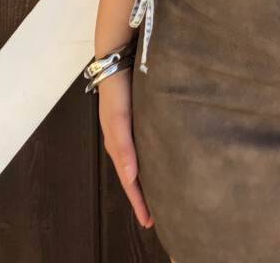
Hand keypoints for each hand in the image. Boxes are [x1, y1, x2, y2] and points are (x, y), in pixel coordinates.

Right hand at [97, 67, 154, 229]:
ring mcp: (131, 128)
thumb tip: (131, 178)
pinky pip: (145, 145)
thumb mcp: (118, 118)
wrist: (118, 58)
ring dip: (149, 179)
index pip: (129, 181)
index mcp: (117, 144)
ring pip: (141, 161)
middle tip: (158, 217)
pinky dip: (151, 160)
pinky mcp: (139, 117)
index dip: (138, 201)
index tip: (150, 222)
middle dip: (144, 196)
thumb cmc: (117, 90)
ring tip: (163, 195)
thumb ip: (124, 146)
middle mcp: (124, 140)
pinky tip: (163, 161)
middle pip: (134, 175)